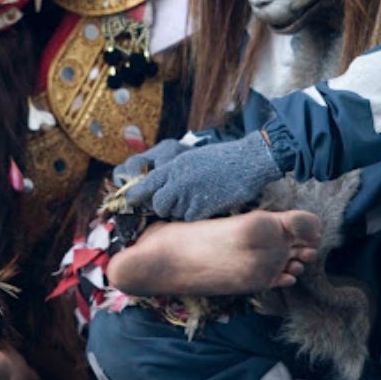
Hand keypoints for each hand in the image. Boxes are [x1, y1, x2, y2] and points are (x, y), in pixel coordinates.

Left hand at [123, 132, 281, 220]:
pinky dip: (197, 216)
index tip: (133, 202)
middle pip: (159, 204)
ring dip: (183, 211)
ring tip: (200, 198)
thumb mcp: (190, 159)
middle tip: (178, 202)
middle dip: (165, 207)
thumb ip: (173, 172)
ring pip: (175, 213)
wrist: (247, 162)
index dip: (138, 195)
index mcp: (174, 166)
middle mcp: (178, 181)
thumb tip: (159, 189)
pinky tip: (209, 204)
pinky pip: (191, 220)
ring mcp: (190, 195)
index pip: (146, 184)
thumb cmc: (221, 160)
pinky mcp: (202, 209)